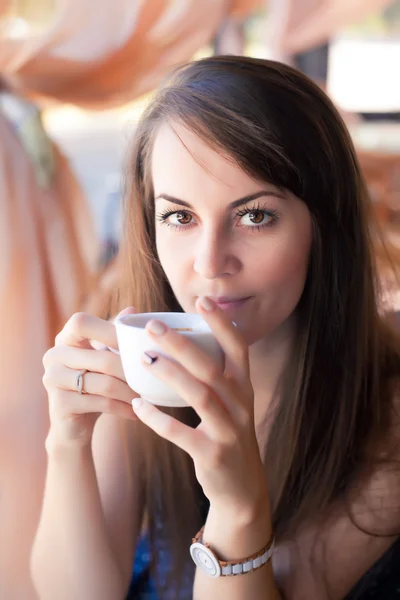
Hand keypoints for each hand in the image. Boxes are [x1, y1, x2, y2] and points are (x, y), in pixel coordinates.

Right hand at [42, 308, 137, 446]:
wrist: (74, 425)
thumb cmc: (94, 383)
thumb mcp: (103, 356)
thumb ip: (114, 333)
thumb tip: (132, 310)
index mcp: (64, 338)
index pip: (82, 323)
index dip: (110, 331)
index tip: (136, 344)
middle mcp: (54, 355)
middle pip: (102, 358)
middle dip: (131, 371)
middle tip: (152, 379)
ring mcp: (52, 380)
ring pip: (105, 383)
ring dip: (131, 391)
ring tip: (147, 396)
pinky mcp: (59, 404)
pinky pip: (101, 403)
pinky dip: (123, 408)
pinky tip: (137, 411)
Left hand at [131, 296, 268, 519]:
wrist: (242, 488)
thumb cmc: (226, 433)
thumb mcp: (229, 402)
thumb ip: (211, 374)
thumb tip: (179, 340)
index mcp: (243, 386)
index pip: (238, 347)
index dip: (221, 323)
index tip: (202, 299)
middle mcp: (241, 404)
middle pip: (212, 368)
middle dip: (182, 345)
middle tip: (153, 326)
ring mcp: (229, 431)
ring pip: (201, 396)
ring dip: (171, 375)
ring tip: (143, 358)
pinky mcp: (213, 455)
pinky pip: (183, 434)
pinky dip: (159, 419)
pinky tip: (137, 404)